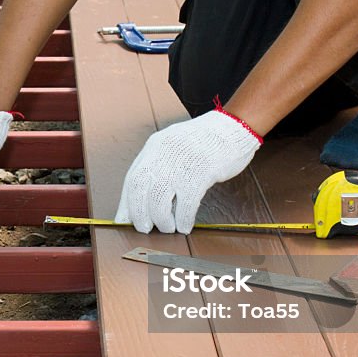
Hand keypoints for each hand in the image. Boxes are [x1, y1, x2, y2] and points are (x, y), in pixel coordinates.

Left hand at [114, 107, 262, 233]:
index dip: (127, 203)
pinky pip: (186, 202)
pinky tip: (184, 226)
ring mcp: (182, 161)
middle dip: (139, 213)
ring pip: (160, 198)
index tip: (125, 220)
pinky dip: (183, 218)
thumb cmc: (203, 144)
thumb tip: (141, 201)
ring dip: (161, 220)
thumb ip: (157, 168)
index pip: (132, 178)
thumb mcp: (173, 148)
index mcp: (154, 146)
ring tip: (167, 228)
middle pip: (140, 188)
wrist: (232, 127)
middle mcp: (164, 152)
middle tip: (145, 229)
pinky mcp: (202, 170)